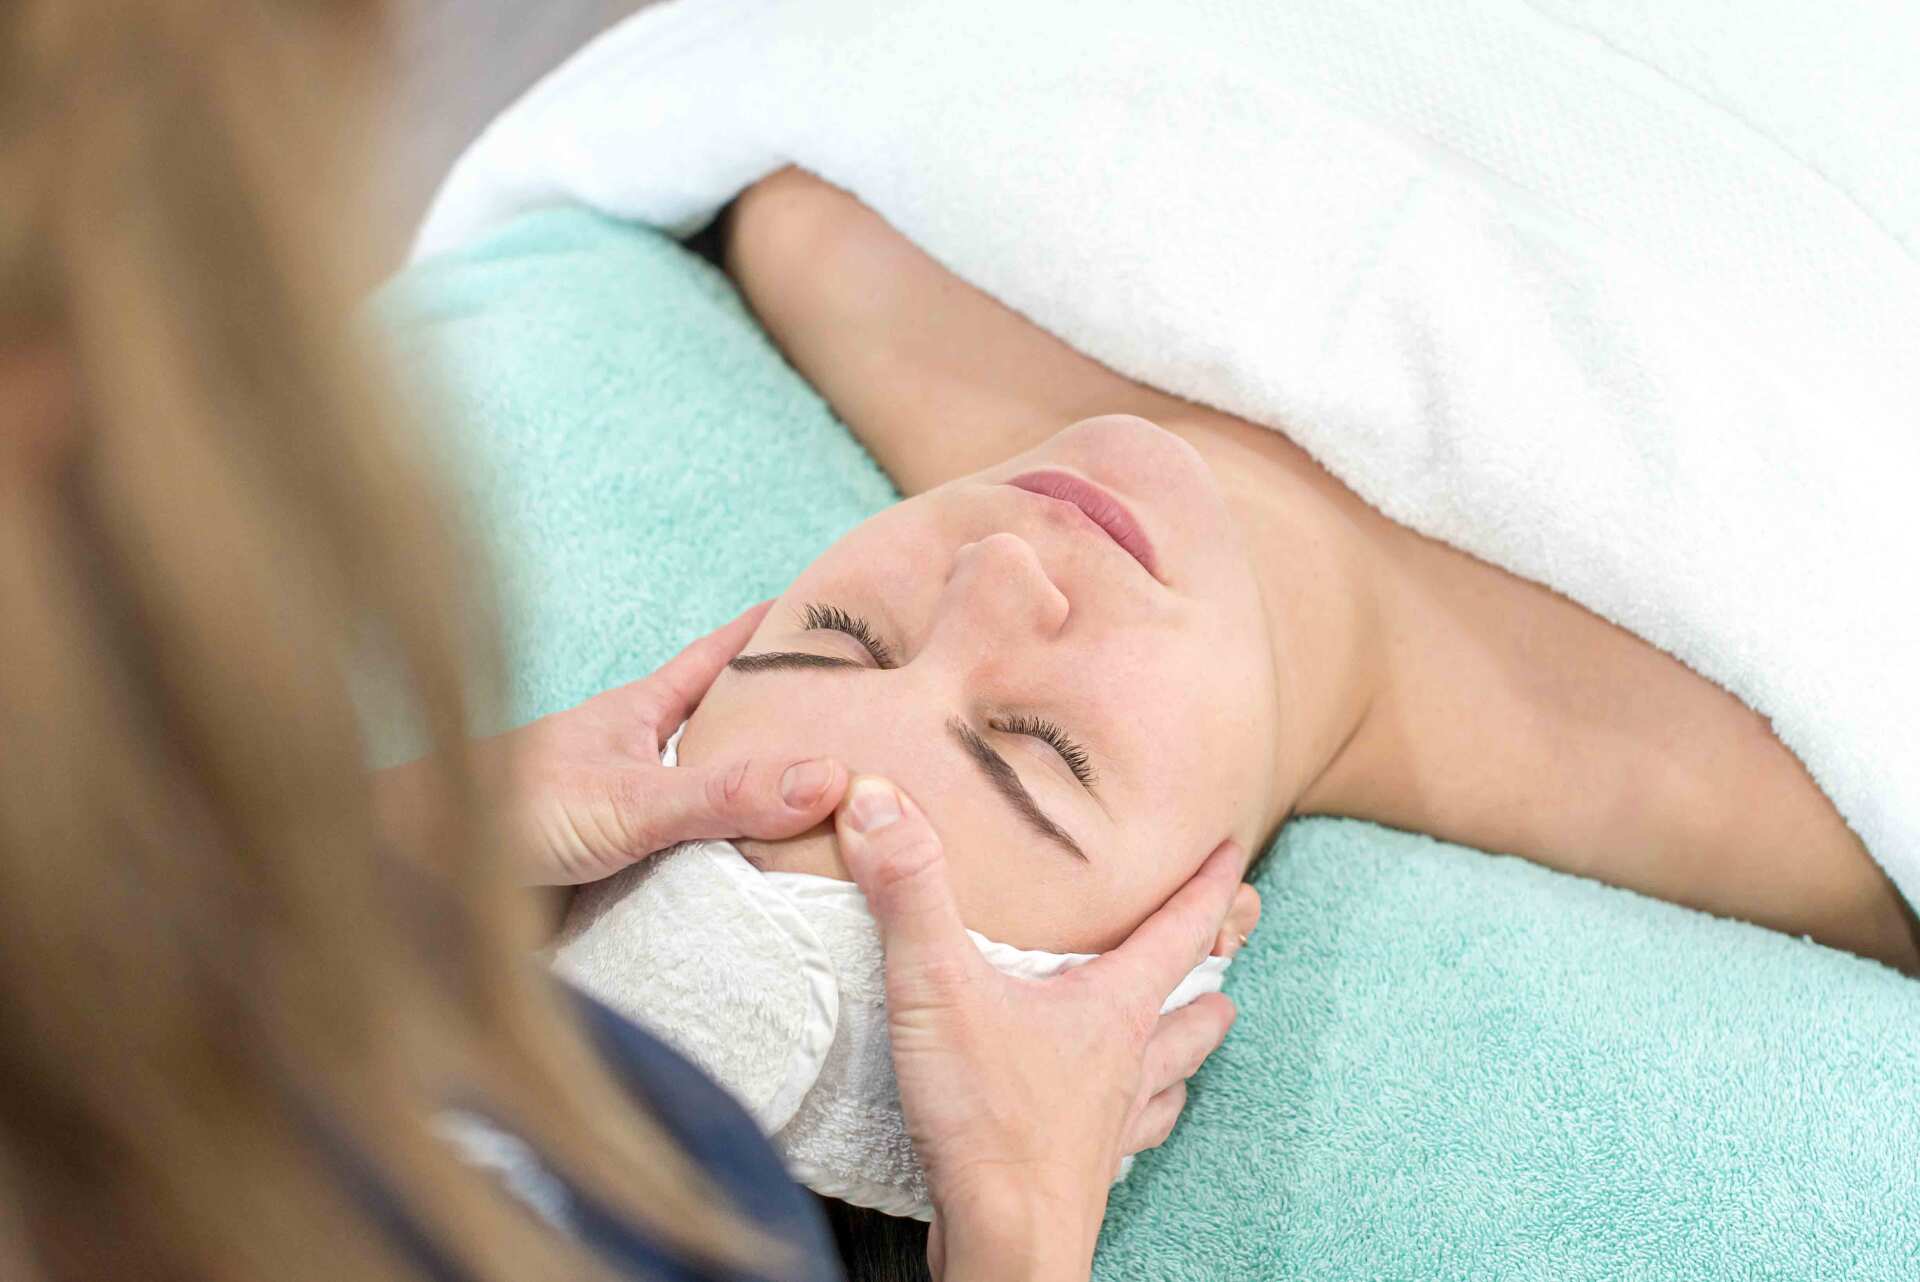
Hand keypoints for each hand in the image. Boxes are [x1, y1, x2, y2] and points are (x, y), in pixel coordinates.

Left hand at [376, 602, 849, 884]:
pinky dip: (723, 862)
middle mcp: (638, 756)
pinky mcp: (613, 868)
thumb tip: (830, 777)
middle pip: (722, 728)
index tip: (822, 609)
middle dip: (779, 723)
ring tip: (826, 810)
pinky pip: (686, 857)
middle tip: (851, 722)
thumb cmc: (506, 812)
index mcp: (641, 713)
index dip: (768, 631)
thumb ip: (723, 794)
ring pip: (706, 795)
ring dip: (752, 802)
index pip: (718, 658)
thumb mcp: (631, 800)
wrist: (422, 878)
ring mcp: (624, 810)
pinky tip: (756, 884)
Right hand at [832, 775, 1256, 1281]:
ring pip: (1169, 1080)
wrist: (1003, 1244)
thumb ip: (910, 893)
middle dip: (1212, 978)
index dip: (1205, 886)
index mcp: (1111, 1009)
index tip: (1233, 851)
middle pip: (1190, 1012)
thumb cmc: (988, 1121)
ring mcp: (1109, 1124)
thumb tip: (879, 800)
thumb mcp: (938, 987)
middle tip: (1234, 959)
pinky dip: (1138, 1120)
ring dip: (1185, 1053)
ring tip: (1202, 1035)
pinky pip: (1128, 1138)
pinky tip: (1124, 1123)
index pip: (1178, 930)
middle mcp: (1125, 1063)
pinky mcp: (1081, 1171)